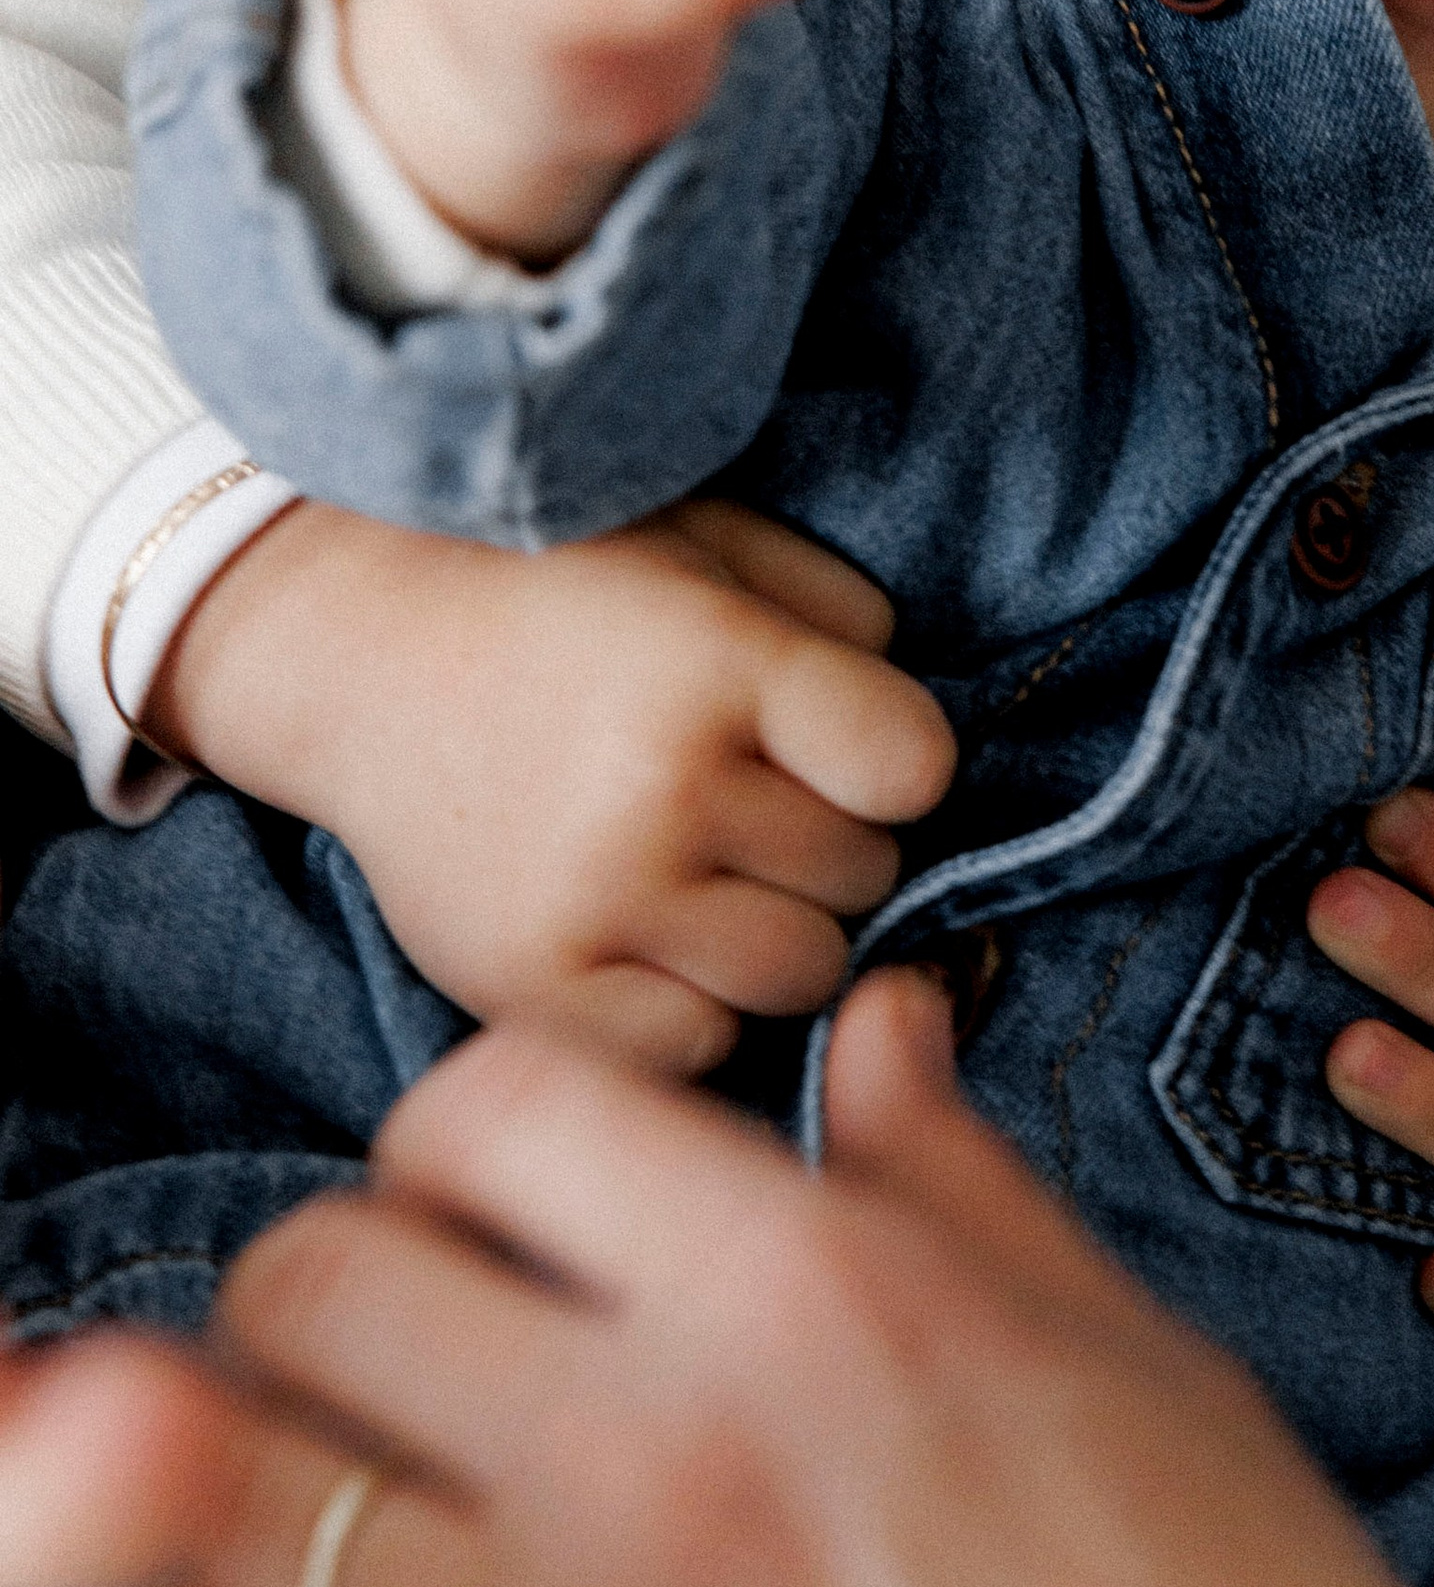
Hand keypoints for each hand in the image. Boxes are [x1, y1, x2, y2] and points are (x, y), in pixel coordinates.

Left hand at [0, 987, 1433, 1586]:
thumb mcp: (1126, 1357)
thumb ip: (955, 1180)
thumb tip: (883, 1023)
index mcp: (814, 1295)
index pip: (494, 1100)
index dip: (470, 1130)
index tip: (496, 1194)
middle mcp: (658, 1462)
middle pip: (316, 1280)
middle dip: (334, 1284)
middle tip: (396, 1345)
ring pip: (235, 1501)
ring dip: (254, 1483)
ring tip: (319, 1500)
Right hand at [148, 494, 954, 1075]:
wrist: (361, 650)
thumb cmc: (564, 588)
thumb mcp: (712, 542)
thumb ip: (844, 617)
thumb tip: (920, 748)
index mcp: (717, 662)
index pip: (913, 766)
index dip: (894, 758)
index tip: (844, 742)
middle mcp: (662, 792)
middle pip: (864, 876)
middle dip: (832, 839)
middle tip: (755, 800)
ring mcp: (594, 903)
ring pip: (800, 973)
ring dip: (778, 927)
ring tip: (709, 869)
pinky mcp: (531, 991)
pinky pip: (701, 1043)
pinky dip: (694, 1000)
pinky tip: (650, 933)